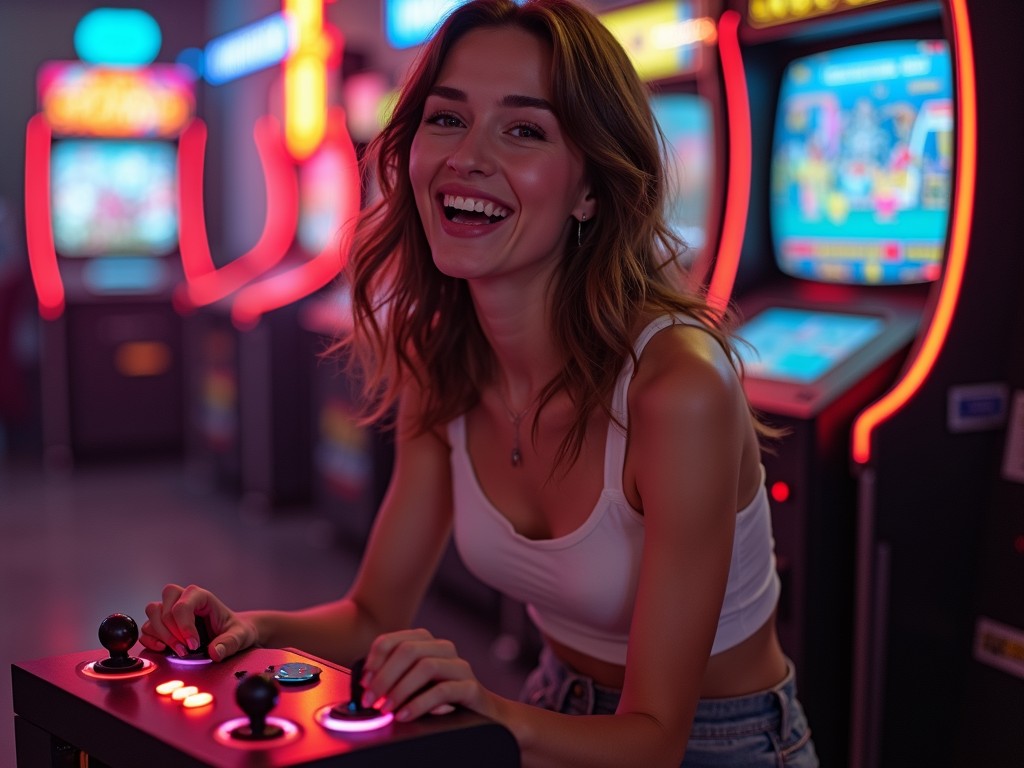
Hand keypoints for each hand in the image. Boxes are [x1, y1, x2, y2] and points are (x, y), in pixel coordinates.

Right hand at [140, 583, 256, 661]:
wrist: (232, 633)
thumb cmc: (235, 630)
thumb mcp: (240, 636)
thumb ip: (229, 643)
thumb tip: (214, 652)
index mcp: (201, 597)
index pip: (181, 605)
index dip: (184, 627)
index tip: (194, 645)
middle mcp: (182, 599)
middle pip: (162, 607)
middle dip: (171, 632)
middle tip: (186, 649)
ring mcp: (170, 611)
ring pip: (152, 615)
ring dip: (161, 636)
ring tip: (179, 651)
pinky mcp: (163, 625)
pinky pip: (146, 629)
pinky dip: (150, 640)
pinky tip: (164, 649)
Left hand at [360, 628, 493, 721]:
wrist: (482, 711)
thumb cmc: (441, 697)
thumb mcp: (414, 683)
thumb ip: (394, 677)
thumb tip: (364, 683)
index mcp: (426, 642)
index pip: (394, 640)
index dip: (375, 659)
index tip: (364, 682)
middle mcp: (443, 648)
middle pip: (408, 651)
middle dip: (384, 676)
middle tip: (371, 699)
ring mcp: (459, 665)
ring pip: (425, 666)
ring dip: (400, 689)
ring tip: (387, 709)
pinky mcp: (471, 686)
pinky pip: (443, 690)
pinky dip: (419, 703)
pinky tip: (405, 715)